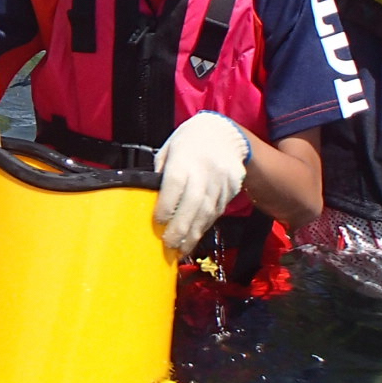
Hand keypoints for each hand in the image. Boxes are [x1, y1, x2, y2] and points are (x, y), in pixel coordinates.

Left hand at [153, 112, 249, 254]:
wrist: (226, 133)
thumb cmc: (190, 140)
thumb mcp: (170, 147)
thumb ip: (161, 170)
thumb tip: (150, 194)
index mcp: (184, 158)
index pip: (175, 185)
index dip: (166, 206)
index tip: (157, 222)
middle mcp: (204, 171)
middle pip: (193, 204)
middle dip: (180, 228)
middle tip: (168, 245)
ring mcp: (221, 181)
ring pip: (207, 212)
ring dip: (193, 233)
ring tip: (181, 249)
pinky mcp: (231, 188)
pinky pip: (218, 210)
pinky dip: (205, 225)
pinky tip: (195, 235)